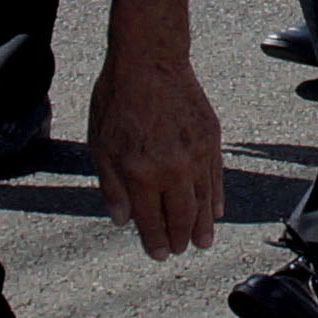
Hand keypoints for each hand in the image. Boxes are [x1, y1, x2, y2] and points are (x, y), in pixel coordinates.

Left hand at [86, 47, 223, 257]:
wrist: (150, 62)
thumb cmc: (118, 100)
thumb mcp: (100, 145)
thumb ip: (111, 186)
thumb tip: (121, 220)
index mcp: (140, 174)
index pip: (150, 221)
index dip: (155, 242)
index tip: (159, 254)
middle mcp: (171, 170)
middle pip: (181, 216)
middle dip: (180, 238)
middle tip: (181, 250)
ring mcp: (196, 156)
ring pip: (203, 202)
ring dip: (203, 226)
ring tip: (203, 242)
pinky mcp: (211, 141)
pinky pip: (216, 179)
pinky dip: (216, 198)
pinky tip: (216, 211)